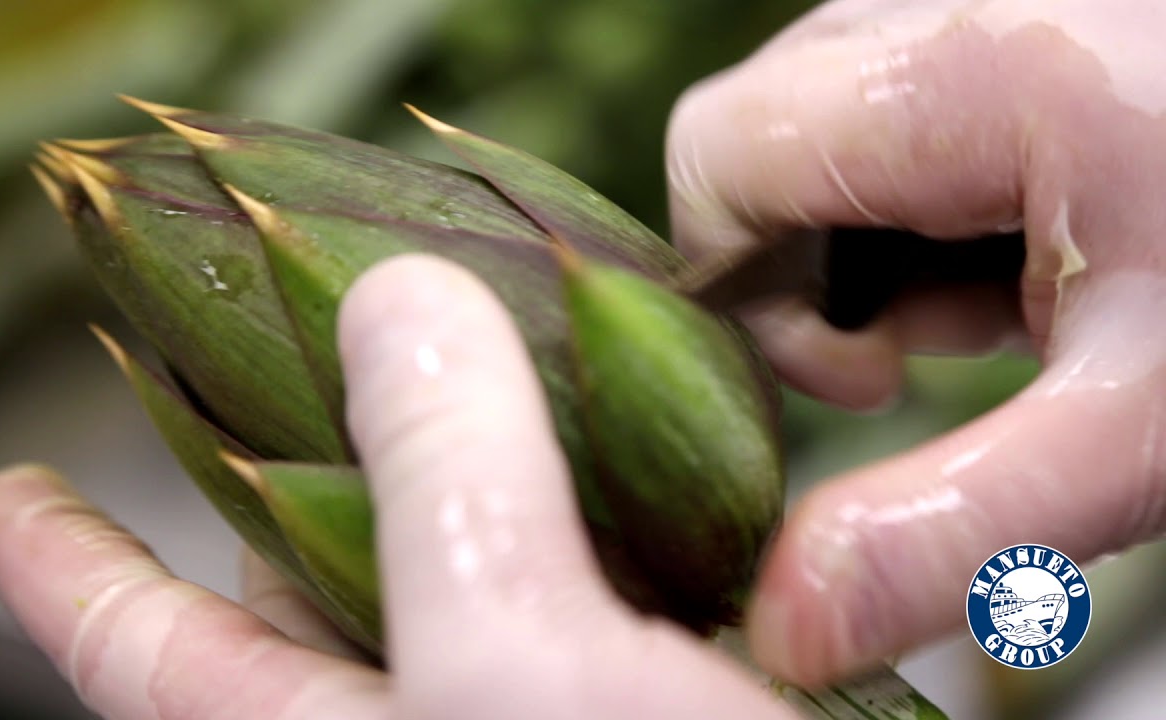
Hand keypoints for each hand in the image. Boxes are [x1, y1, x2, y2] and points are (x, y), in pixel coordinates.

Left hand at [0, 255, 794, 719]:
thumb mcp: (514, 663)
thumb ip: (448, 482)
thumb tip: (398, 296)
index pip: (142, 646)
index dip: (62, 560)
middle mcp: (412, 712)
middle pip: (298, 558)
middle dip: (292, 437)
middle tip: (303, 319)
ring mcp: (518, 692)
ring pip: (440, 542)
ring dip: (448, 441)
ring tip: (453, 332)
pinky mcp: (620, 675)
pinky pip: (561, 550)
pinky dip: (566, 472)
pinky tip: (603, 403)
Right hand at [667, 0, 1165, 686]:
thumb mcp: (1145, 431)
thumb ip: (950, 526)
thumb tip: (780, 624)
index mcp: (981, 70)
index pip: (718, 154)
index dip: (741, 288)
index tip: (860, 377)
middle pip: (761, 130)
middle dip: (805, 263)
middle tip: (927, 345)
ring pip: (825, 113)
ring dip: (872, 231)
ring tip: (999, 298)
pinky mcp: (1027, 17)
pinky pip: (900, 95)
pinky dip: (931, 192)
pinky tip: (1027, 250)